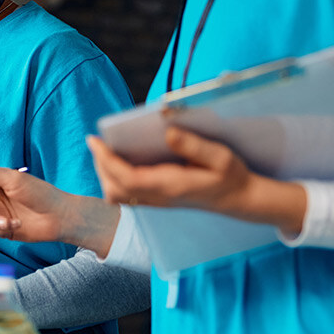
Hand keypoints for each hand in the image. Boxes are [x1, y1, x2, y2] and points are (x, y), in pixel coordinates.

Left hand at [87, 128, 253, 212]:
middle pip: (114, 189)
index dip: (106, 160)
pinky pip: (125, 195)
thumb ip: (194, 145)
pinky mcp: (156, 200)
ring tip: (105, 150)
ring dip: (105, 174)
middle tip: (98, 142)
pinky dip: (114, 178)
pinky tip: (119, 160)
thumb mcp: (221, 157)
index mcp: (170, 185)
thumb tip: (167, 132)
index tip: (94, 140)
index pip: (127, 178)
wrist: (239, 198)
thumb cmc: (231, 176)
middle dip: (100, 166)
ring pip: (117, 195)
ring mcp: (156, 201)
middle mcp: (158, 196)